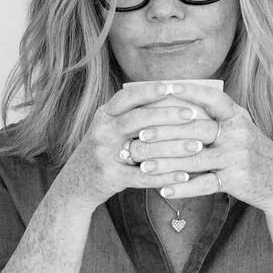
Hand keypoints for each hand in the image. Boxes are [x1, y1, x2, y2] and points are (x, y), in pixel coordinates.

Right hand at [58, 83, 208, 211]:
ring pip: (143, 146)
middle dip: (167, 114)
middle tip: (193, 114)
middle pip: (138, 118)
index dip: (149, 91)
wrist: (74, 186)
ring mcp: (104, 154)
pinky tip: (185, 175)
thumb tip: (167, 98)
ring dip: (173, 146)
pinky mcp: (110, 177)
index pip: (127, 97)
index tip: (173, 86)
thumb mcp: (107, 129)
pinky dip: (165, 176)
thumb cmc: (101, 153)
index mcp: (104, 116)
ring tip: (198, 145)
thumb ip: (130, 115)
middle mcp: (102, 131)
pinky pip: (143, 176)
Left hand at [134, 82, 272, 211]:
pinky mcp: (235, 181)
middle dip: (165, 132)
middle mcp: (238, 134)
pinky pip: (204, 185)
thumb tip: (176, 102)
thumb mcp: (239, 128)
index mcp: (237, 117)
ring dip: (166, 163)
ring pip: (195, 159)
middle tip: (139, 135)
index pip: (212, 99)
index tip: (164, 88)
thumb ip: (216, 116)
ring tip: (143, 165)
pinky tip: (163, 189)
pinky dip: (182, 188)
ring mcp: (237, 158)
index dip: (189, 91)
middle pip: (196, 130)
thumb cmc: (248, 150)